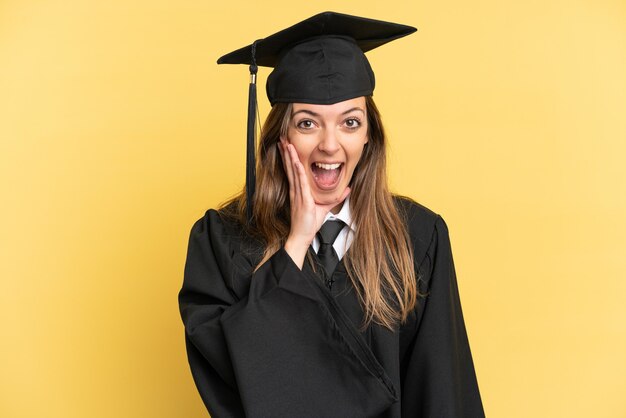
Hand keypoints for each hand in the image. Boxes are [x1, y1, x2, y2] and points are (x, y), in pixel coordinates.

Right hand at [278, 139, 349, 267]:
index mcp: (299, 190)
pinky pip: (300, 182)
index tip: (288, 146)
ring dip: (290, 157)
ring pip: (293, 171)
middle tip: (283, 138)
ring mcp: (298, 194)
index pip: (294, 170)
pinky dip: (298, 171)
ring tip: (287, 145)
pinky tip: (296, 162)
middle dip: (287, 152)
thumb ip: (335, 197)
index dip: (291, 157)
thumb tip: (346, 190)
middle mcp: (296, 190)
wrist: (301, 236)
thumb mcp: (325, 207)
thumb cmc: (309, 223)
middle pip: (290, 167)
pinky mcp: (302, 199)